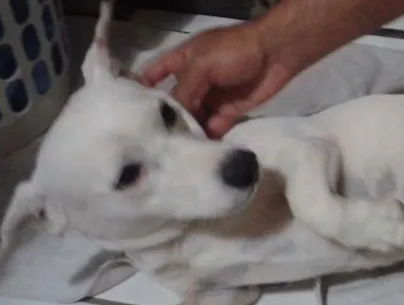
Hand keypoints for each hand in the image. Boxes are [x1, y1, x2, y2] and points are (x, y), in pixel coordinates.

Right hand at [140, 24, 293, 137]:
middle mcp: (193, 80)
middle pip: (174, 103)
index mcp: (181, 62)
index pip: (153, 75)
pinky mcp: (229, 111)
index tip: (128, 113)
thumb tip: (171, 119)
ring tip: (175, 154)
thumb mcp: (201, 66)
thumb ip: (184, 91)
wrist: (275, 54)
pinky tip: (198, 152)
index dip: (141, 90)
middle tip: (154, 144)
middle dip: (166, 120)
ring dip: (188, 132)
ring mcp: (211, 97)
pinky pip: (214, 126)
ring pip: (194, 117)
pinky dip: (208, 137)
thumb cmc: (234, 51)